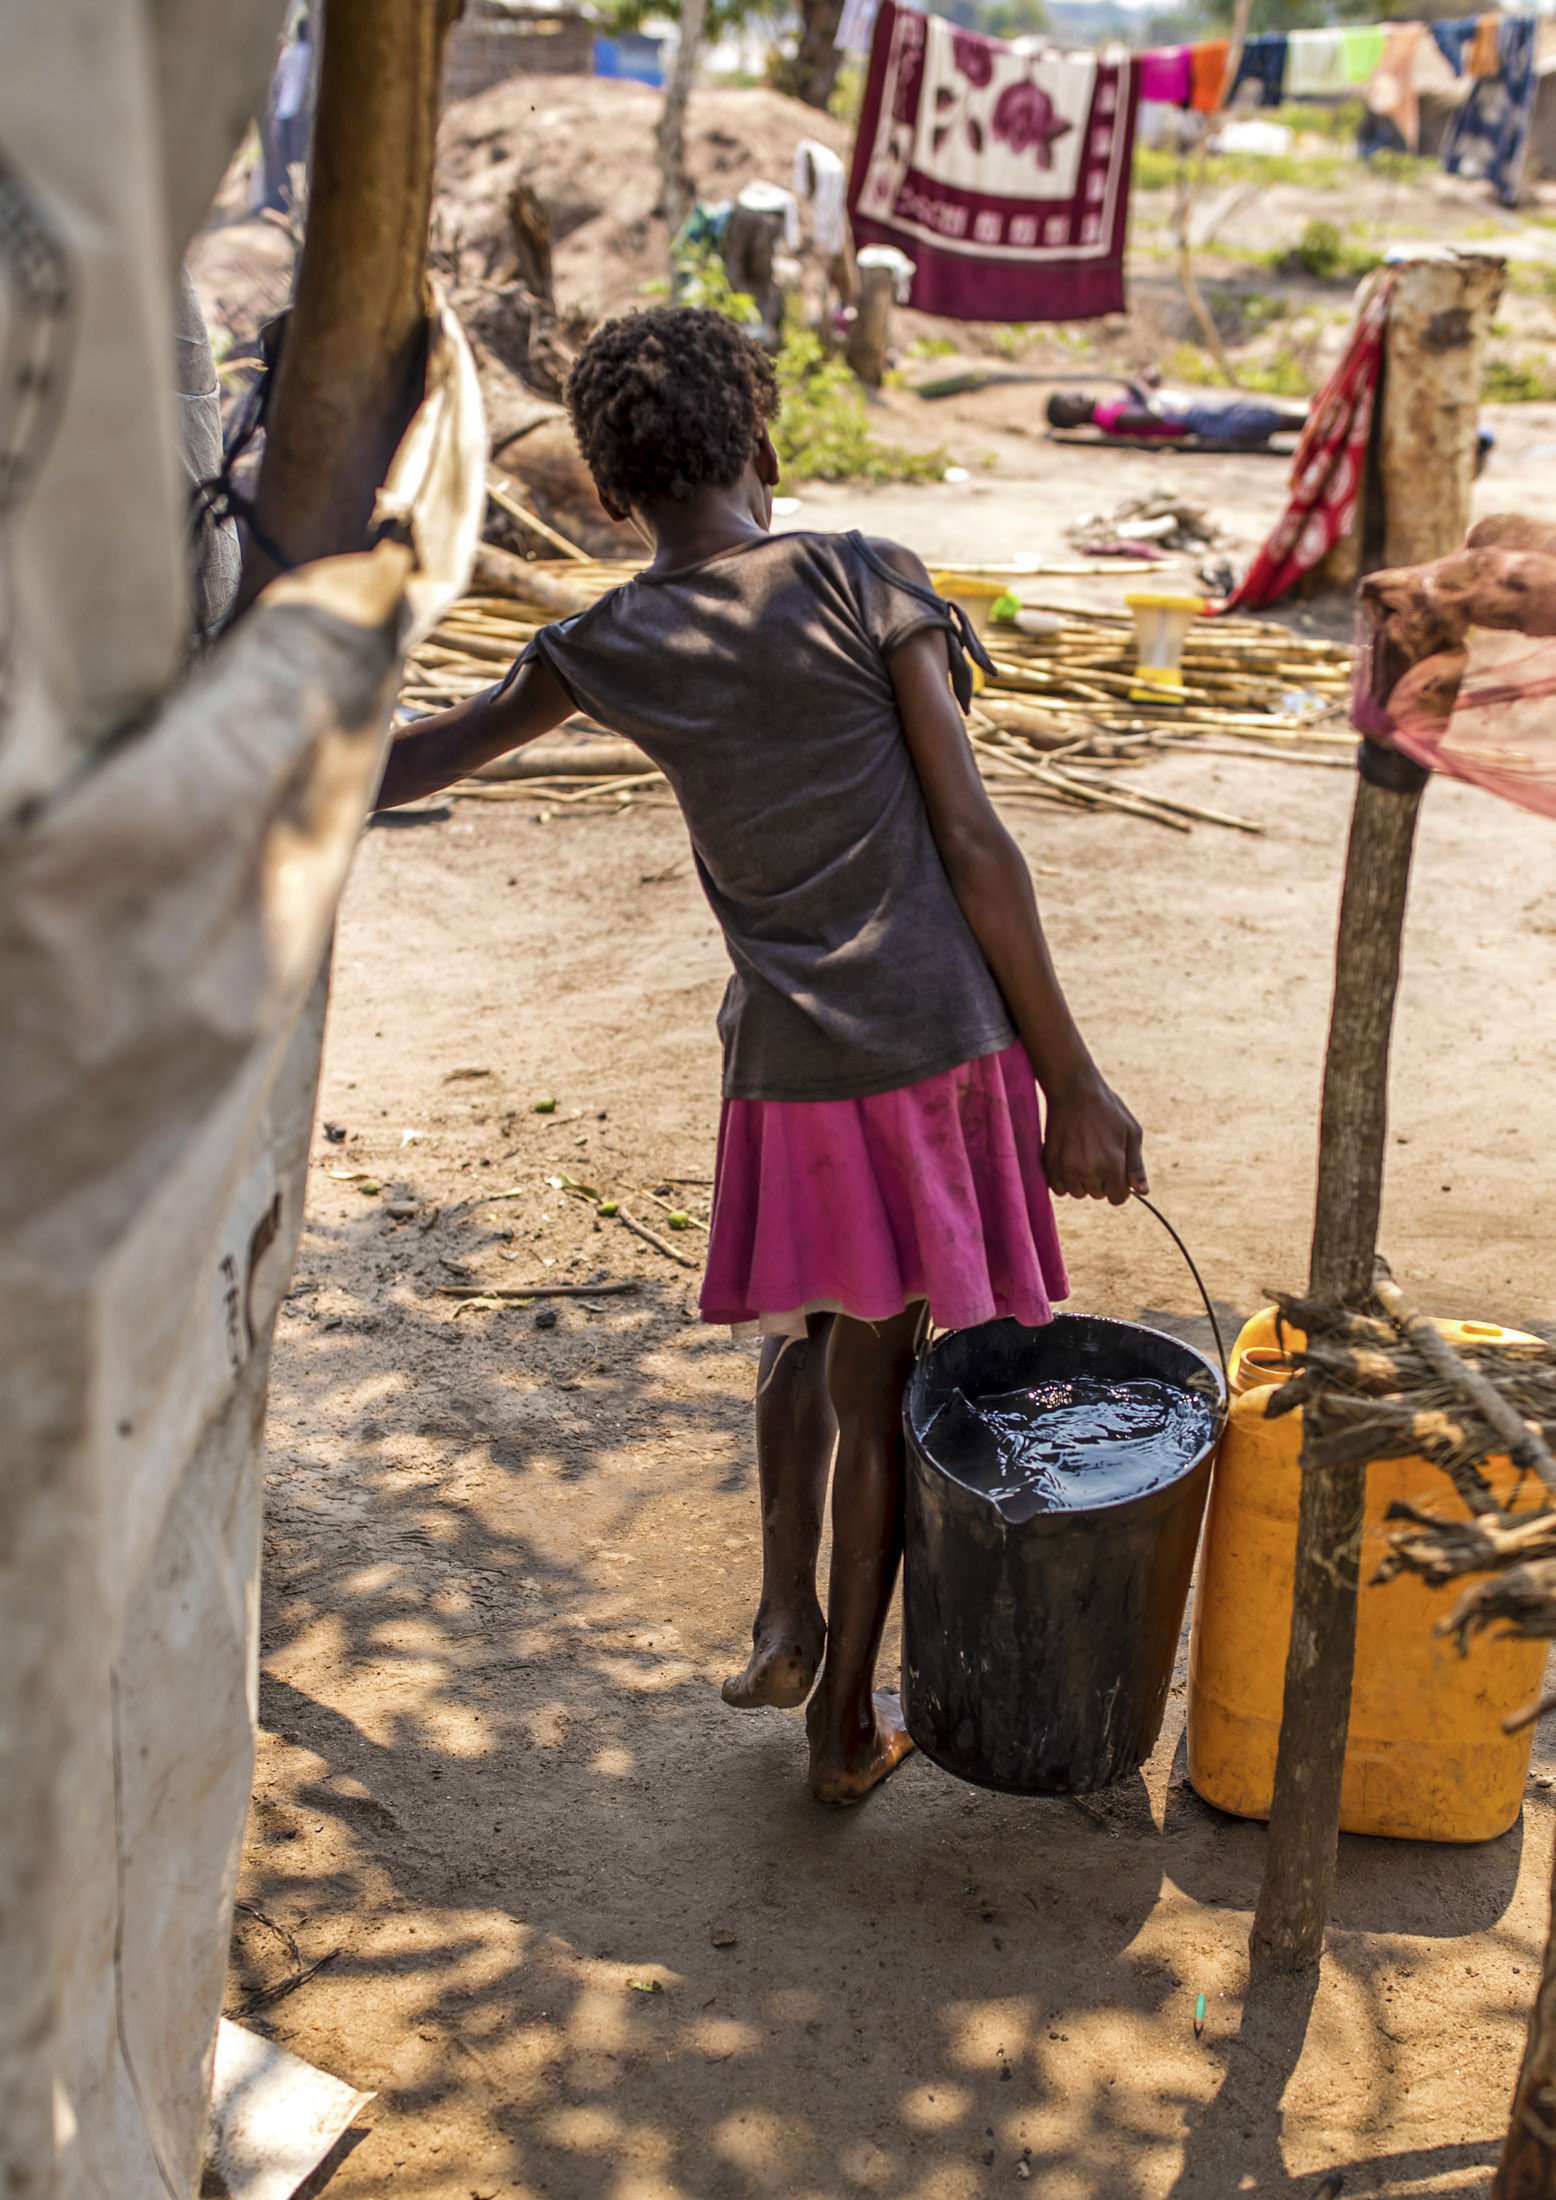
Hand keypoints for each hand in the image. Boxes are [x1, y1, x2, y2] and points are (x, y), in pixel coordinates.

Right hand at [1042, 1071, 1146, 1205]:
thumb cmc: (1107, 1110)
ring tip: (1084, 1156)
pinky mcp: (1049, 1164)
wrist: (1074, 1091)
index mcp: (1111, 1165)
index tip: (1116, 1172)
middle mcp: (1087, 1171)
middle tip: (1099, 1154)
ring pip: (1077, 1193)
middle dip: (1102, 1180)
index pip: (1117, 1198)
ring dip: (1082, 1181)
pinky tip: (1069, 1161)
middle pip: (1098, 1195)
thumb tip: (1143, 1191)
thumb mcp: (1131, 1133)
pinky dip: (1064, 1180)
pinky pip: (1058, 1188)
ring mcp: (1065, 1169)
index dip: (1119, 1186)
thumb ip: (1136, 1166)